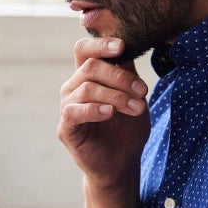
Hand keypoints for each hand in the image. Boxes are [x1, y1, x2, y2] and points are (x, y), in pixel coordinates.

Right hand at [58, 38, 149, 190]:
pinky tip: (109, 112)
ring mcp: (68, 107)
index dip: (100, 43)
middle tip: (142, 90)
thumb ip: (127, 73)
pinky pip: (74, 112)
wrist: (122, 163)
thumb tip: (130, 44)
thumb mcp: (133, 96)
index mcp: (87, 76)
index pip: (84, 50)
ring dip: (116, 96)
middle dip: (119, 77)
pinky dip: (93, 109)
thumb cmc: (127, 128)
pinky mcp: (66, 128)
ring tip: (137, 108)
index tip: (122, 46)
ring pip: (86, 88)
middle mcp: (73, 88)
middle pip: (89, 67)